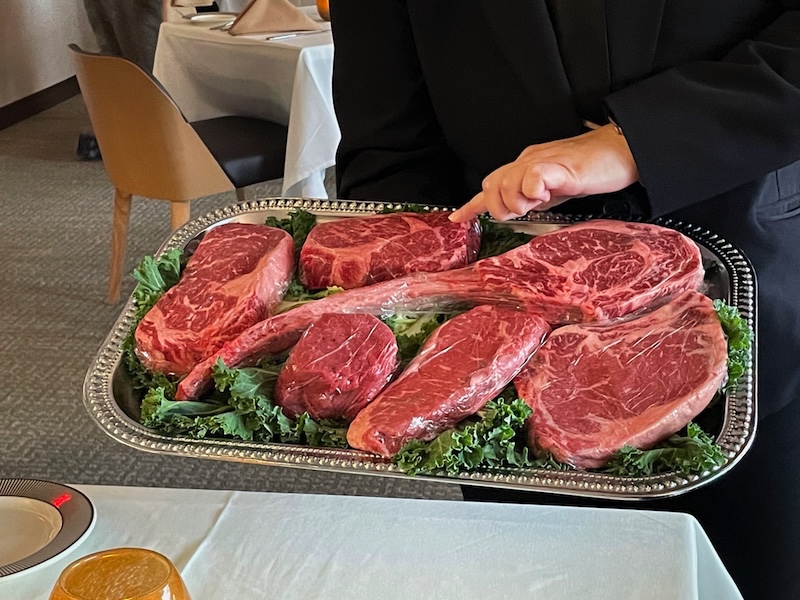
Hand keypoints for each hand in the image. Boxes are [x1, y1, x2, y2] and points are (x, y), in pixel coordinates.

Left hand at [449, 124, 638, 221]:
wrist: (621, 149)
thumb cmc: (592, 168)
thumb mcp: (554, 189)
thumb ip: (534, 198)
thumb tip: (520, 210)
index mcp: (525, 166)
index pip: (491, 183)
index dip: (472, 204)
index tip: (457, 218)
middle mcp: (528, 160)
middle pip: (492, 185)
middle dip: (501, 206)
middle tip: (525, 210)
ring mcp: (543, 162)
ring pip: (507, 183)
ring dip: (518, 201)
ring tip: (541, 200)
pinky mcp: (561, 167)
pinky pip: (533, 177)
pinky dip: (533, 190)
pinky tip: (546, 193)